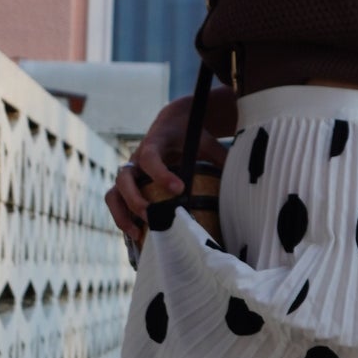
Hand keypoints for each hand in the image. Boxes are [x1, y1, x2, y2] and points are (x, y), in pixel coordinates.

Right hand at [106, 90, 237, 245]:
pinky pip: (116, 202)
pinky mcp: (128, 185)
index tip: (179, 189)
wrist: (172, 122)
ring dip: (122, 214)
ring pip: (114, 193)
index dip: (160, 174)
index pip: (150, 157)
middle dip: (136, 200)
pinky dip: (122, 219)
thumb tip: (243, 179)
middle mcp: (136, 157)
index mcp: (155, 142)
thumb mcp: (207, 141)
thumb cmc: (191, 134)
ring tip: (138, 234)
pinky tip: (137, 235)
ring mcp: (130, 172)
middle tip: (154, 217)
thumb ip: (221, 158)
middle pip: (124, 178)